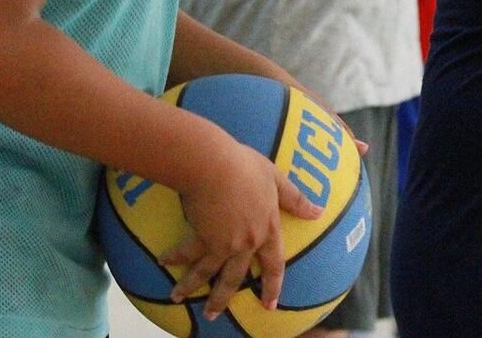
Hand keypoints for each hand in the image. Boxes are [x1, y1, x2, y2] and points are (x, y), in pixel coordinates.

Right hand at [163, 137, 322, 319]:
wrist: (214, 166)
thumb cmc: (246, 167)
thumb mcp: (276, 179)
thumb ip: (295, 199)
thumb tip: (318, 212)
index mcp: (266, 229)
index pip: (274, 264)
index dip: (273, 285)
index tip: (270, 305)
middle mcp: (245, 243)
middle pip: (234, 279)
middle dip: (221, 299)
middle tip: (212, 316)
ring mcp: (221, 243)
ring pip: (205, 273)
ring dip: (189, 287)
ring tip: (176, 297)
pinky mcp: (200, 236)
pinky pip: (186, 252)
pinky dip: (173, 257)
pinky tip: (162, 261)